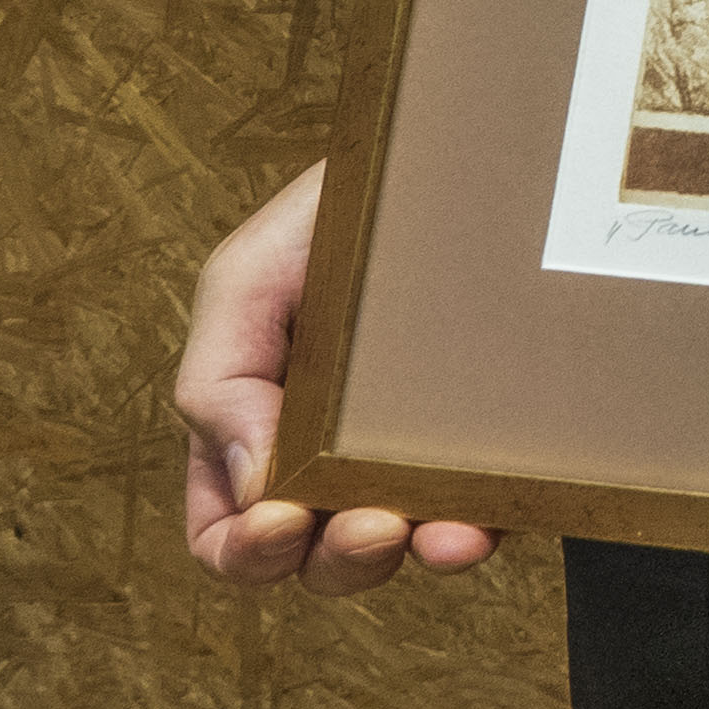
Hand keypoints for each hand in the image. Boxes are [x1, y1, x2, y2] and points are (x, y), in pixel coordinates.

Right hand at [174, 159, 493, 591]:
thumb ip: (220, 377)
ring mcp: (413, 454)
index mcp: (255, 426)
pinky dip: (472, 530)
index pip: (227, 531)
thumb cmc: (336, 213)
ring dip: (405, 556)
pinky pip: (479, 511)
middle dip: (334, 560)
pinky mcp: (488, 442)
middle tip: (370, 524)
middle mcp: (331, 456)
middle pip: (312, 559)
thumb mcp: (247, 275)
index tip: (280, 519)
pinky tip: (476, 524)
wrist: (456, 149)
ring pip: (398, 550)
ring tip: (431, 529)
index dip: (243, 551)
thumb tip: (253, 489)